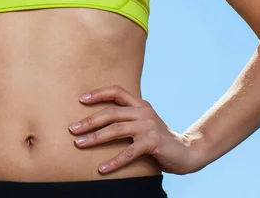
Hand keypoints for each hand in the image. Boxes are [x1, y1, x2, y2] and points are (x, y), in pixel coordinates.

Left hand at [68, 85, 198, 175]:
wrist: (186, 152)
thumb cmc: (158, 138)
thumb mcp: (143, 122)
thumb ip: (127, 118)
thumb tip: (97, 122)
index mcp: (139, 104)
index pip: (116, 91)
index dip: (98, 93)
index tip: (81, 99)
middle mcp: (143, 111)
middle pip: (111, 112)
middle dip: (89, 120)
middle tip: (73, 129)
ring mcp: (148, 126)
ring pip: (116, 129)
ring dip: (95, 137)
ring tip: (79, 144)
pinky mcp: (152, 142)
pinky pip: (128, 152)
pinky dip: (114, 161)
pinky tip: (101, 168)